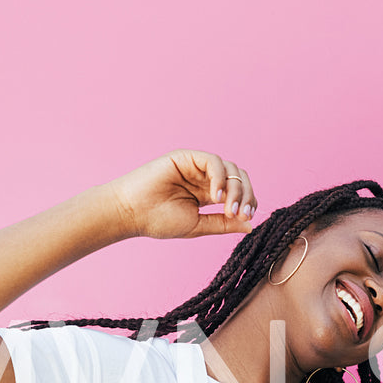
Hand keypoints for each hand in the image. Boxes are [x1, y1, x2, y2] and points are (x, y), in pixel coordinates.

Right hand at [100, 149, 258, 239]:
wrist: (132, 213)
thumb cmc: (159, 220)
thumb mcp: (198, 225)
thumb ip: (223, 223)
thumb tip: (250, 225)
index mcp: (208, 193)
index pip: (239, 192)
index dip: (248, 202)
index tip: (246, 218)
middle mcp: (205, 178)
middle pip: (238, 178)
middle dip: (245, 195)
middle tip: (240, 213)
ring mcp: (196, 166)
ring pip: (230, 169)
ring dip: (235, 189)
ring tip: (227, 208)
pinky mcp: (187, 157)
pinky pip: (213, 162)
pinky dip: (220, 177)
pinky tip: (215, 196)